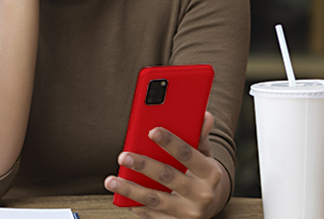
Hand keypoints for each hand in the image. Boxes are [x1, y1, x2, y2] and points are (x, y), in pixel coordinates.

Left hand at [104, 112, 229, 218]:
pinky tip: (120, 196)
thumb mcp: (206, 155)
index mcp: (210, 173)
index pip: (188, 154)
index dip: (170, 141)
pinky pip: (151, 215)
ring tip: (111, 181)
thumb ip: (200, 136)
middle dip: (143, 165)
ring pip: (155, 199)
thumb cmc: (202, 174)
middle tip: (123, 156)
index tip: (151, 130)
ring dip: (130, 189)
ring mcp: (188, 212)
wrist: (212, 206)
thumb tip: (204, 114)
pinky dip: (134, 205)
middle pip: (168, 177)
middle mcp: (202, 195)